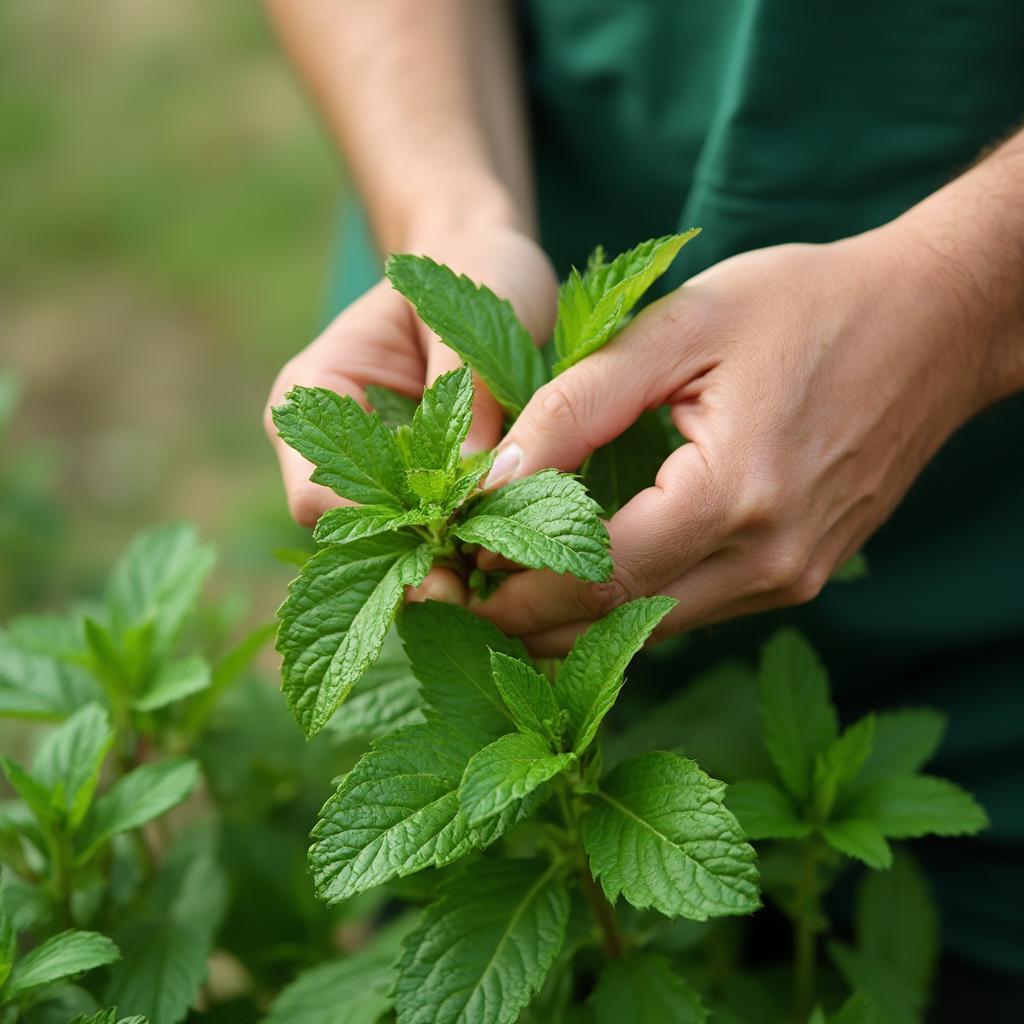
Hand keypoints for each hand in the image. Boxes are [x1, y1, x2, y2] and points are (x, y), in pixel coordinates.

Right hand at [264, 224, 557, 598]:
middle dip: (411, 568)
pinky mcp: (424, 488)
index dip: (379, 534)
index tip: (445, 556)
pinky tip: (505, 567)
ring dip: (442, 569)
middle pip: (353, 538)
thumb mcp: (472, 319)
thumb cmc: (476, 270)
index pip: (317, 496)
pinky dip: (465, 554)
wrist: (491, 264)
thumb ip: (463, 395)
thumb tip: (473, 483)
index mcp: (315, 397)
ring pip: (393, 548)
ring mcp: (377, 473)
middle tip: (472, 597)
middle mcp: (330, 447)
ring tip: (497, 589)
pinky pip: (435, 537)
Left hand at [473, 225, 988, 653]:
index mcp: (735, 495)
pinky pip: (698, 610)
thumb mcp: (681, 328)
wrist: (933, 324)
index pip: (597, 576)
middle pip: (621, 621)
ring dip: (579, 621)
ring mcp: (793, 578)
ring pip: (658, 628)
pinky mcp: (801, 576)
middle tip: (464, 598)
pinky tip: (588, 581)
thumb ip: (578, 404)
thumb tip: (493, 479)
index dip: (518, 587)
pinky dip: (634, 604)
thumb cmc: (805, 306)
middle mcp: (770, 560)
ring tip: (508, 593)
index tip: (457, 574)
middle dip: (534, 620)